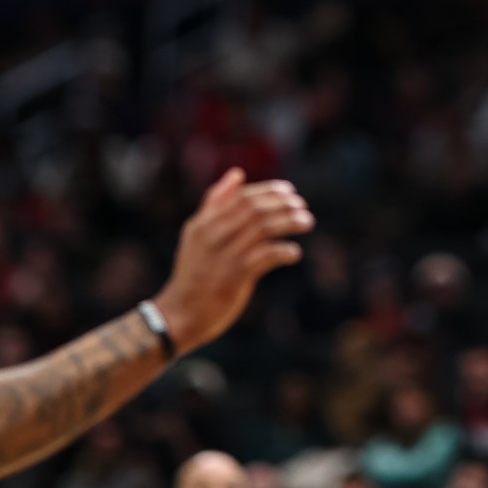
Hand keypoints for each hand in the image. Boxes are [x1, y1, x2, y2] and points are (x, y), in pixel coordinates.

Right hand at [153, 168, 314, 351]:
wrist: (180, 314)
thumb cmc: (193, 272)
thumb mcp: (197, 233)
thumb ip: (215, 203)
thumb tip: (237, 173)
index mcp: (205, 222)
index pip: (242, 197)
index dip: (269, 191)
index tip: (290, 192)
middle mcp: (214, 234)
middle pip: (255, 209)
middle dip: (283, 205)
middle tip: (302, 207)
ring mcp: (225, 254)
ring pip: (264, 228)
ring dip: (290, 223)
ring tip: (307, 223)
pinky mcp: (236, 276)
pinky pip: (266, 256)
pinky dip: (284, 251)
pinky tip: (294, 253)